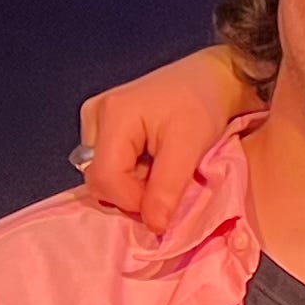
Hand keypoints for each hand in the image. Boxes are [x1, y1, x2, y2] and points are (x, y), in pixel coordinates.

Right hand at [75, 47, 257, 236]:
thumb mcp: (190, 147)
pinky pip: (108, 165)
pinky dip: (131, 173)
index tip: (166, 200)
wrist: (210, 77)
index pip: (105, 180)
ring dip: (133, 183)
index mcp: (111, 115)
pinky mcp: (102, 125)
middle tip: (166, 181)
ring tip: (161, 166)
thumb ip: (167, 188)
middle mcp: (94, 116)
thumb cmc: (203, 104)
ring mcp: (94, 120)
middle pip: (99, 179)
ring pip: (104, 175)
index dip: (133, 201)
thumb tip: (153, 227)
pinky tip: (153, 160)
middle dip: (132, 192)